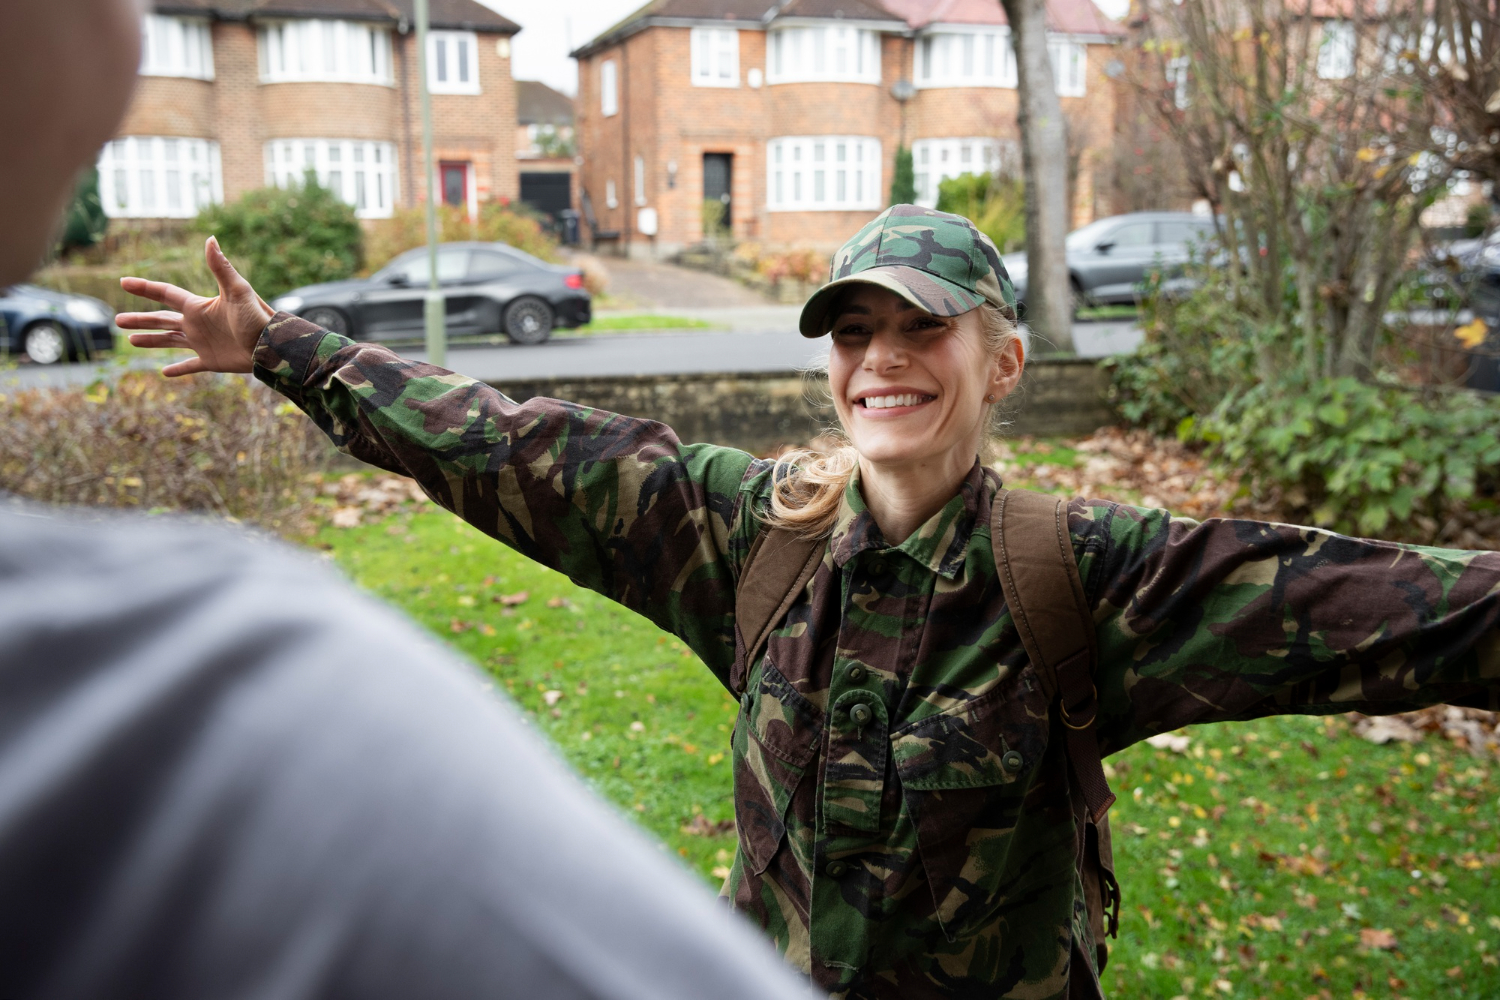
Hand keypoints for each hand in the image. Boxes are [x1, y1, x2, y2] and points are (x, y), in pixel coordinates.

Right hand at [116, 236, 274, 376]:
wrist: (273, 346)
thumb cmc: (258, 318)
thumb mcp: (238, 291)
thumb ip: (221, 267)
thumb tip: (210, 239)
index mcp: (199, 306)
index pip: (165, 294)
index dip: (144, 288)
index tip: (123, 282)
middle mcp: (197, 323)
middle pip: (162, 319)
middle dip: (140, 319)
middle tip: (117, 321)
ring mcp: (203, 343)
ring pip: (170, 341)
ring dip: (151, 341)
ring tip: (131, 340)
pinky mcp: (212, 361)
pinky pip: (190, 365)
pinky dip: (178, 369)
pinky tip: (164, 372)